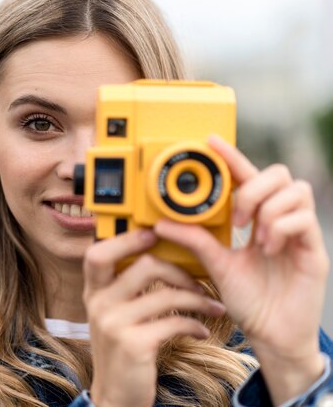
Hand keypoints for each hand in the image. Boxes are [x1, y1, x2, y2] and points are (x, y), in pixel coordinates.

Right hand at [83, 229, 226, 406]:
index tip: (154, 234)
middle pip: (143, 265)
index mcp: (93, 292)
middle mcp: (98, 304)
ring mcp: (114, 324)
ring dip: (197, 299)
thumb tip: (155, 257)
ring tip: (212, 307)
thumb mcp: (113, 315)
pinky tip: (202, 331)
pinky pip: (174, 322)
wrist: (116, 396)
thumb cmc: (122, 351)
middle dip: (179, 269)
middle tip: (198, 280)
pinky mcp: (133, 344)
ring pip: (166, 293)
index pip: (98, 253)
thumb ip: (124, 288)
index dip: (126, 239)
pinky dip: (195, 325)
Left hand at [154, 135, 329, 403]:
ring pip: (295, 191)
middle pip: (278, 174)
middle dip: (253, 189)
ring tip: (255, 239)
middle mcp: (279, 219)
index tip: (210, 141)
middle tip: (237, 219)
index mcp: (256, 219)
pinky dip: (281, 228)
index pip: (246, 177)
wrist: (271, 334)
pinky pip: (304, 218)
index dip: (232, 157)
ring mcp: (299, 232)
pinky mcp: (314, 249)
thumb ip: (195, 241)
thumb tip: (162, 222)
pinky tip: (269, 249)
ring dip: (268, 210)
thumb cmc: (249, 300)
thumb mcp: (216, 265)